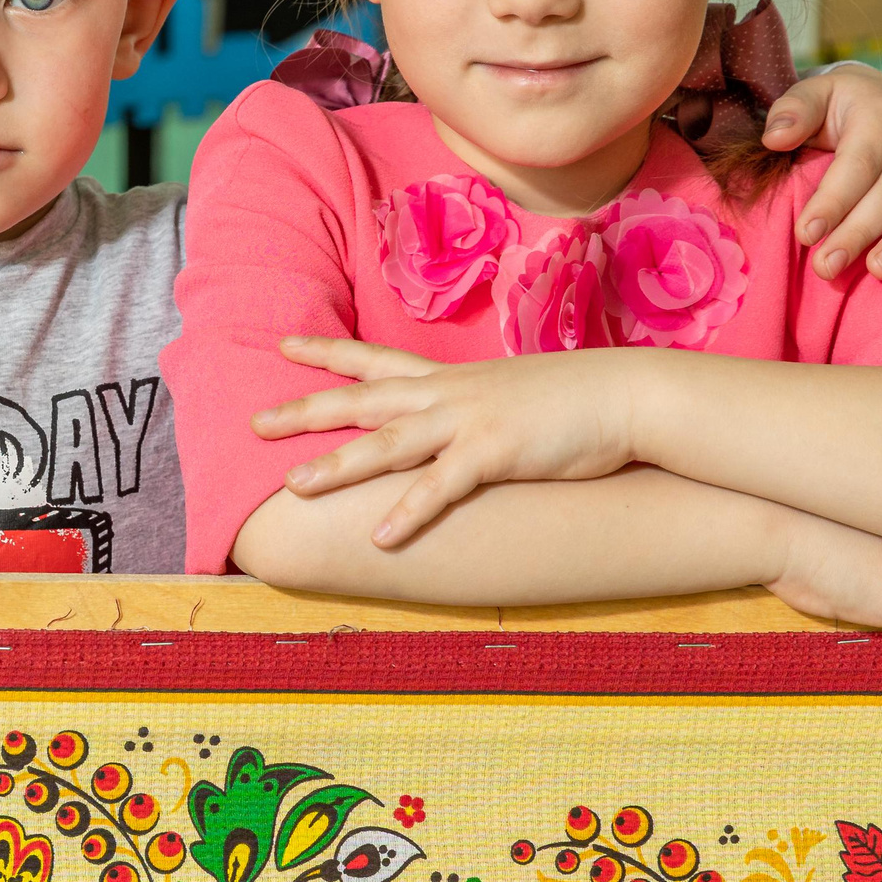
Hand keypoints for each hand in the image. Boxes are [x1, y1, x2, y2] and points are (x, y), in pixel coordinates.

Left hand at [258, 337, 636, 546]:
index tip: (283, 345)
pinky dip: (410, 511)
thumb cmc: (573, 400)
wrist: (627, 394)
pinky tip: (380, 537)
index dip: (327, 352)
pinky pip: (442, 487)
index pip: (375, 360)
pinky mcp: (496, 452)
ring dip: (338, 466)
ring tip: (292, 486)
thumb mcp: (509, 396)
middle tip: (253, 422)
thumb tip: (451, 426)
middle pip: (362, 400)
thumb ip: (472, 409)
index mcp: (449, 380)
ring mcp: (469, 421)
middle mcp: (448, 395)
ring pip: (388, 443)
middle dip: (305, 411)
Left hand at [763, 63, 881, 280]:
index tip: (805, 234)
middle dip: (858, 234)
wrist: (881, 96)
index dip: (832, 202)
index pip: (857, 165)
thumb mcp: (810, 94)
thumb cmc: (835, 104)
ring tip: (878, 272)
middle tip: (826, 267)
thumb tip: (774, 138)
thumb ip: (792, 111)